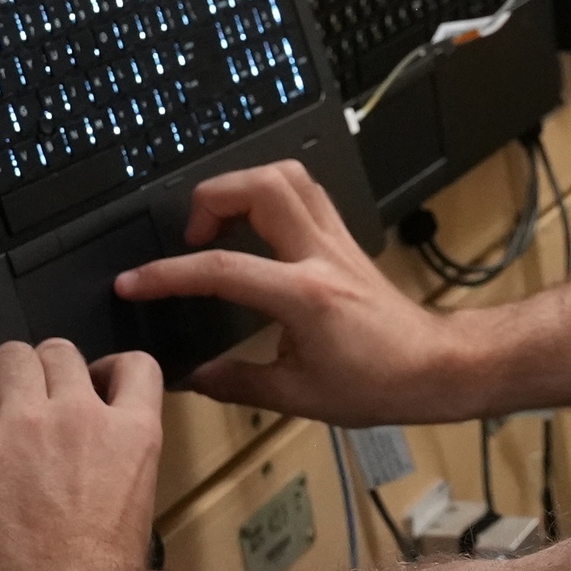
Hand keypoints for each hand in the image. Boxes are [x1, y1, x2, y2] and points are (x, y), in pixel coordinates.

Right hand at [115, 160, 471, 426]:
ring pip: (289, 175)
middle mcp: (321, 255)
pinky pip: (306, 192)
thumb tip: (191, 378)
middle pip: (264, 185)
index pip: (224, 270)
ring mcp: (337, 240)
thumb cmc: (377, 383)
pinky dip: (270, 194)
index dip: (169, 275)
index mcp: (305, 296)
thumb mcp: (299, 395)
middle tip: (191, 236)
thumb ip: (237, 384)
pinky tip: (253, 226)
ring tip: (217, 224)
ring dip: (243, 186)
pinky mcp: (345, 239)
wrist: (435, 367)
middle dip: (212, 197)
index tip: (134, 283)